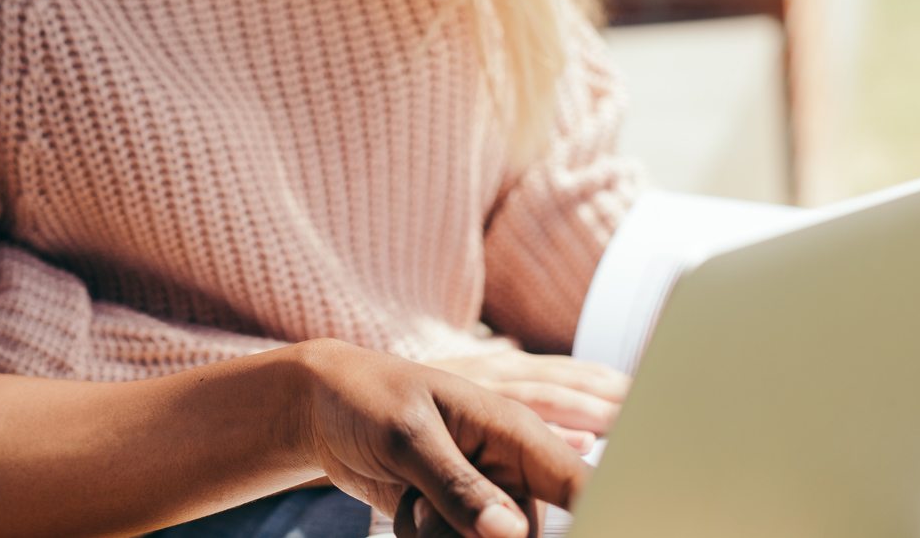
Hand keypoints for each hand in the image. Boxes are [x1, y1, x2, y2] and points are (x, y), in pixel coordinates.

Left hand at [284, 339, 589, 537]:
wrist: (320, 409)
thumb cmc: (366, 397)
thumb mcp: (408, 435)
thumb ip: (458, 485)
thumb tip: (508, 533)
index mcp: (514, 431)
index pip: (578, 481)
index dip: (598, 514)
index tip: (595, 527)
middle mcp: (509, 468)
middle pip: (523, 534)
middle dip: (470, 532)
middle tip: (424, 499)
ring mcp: (485, 497)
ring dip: (440, 535)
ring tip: (412, 497)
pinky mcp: (459, 519)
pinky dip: (424, 537)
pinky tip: (406, 508)